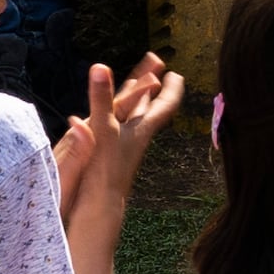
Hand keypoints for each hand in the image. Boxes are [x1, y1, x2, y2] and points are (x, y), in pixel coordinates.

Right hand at [55, 53, 183, 217]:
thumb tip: (100, 67)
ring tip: (137, 82)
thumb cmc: (106, 172)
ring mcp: (123, 146)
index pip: (163, 106)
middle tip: (156, 64)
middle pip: (149, 106)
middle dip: (152, 85)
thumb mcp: (104, 130)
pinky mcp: (110, 155)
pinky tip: (109, 115)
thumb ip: (103, 101)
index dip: (171, 89)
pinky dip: (116, 114)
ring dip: (136, 98)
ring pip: (133, 116)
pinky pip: (117, 126)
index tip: (175, 73)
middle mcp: (135, 137)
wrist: (98, 209)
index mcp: (140, 130)